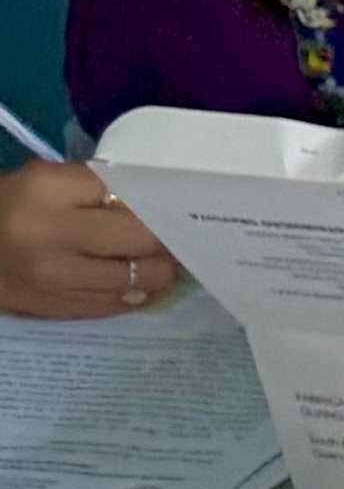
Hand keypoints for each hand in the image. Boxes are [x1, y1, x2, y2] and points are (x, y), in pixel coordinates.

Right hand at [0, 158, 176, 318]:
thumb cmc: (10, 206)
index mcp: (49, 190)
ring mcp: (54, 278)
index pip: (131, 196)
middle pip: (142, 241)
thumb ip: (99, 187)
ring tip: (163, 262)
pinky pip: (113, 304)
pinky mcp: (54, 308)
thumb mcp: (47, 180)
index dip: (161, 205)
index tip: (180, 209)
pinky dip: (134, 294)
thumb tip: (160, 207)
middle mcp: (52, 235)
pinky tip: (139, 283)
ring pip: (135, 280)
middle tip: (180, 238)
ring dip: (159, 272)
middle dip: (168, 241)